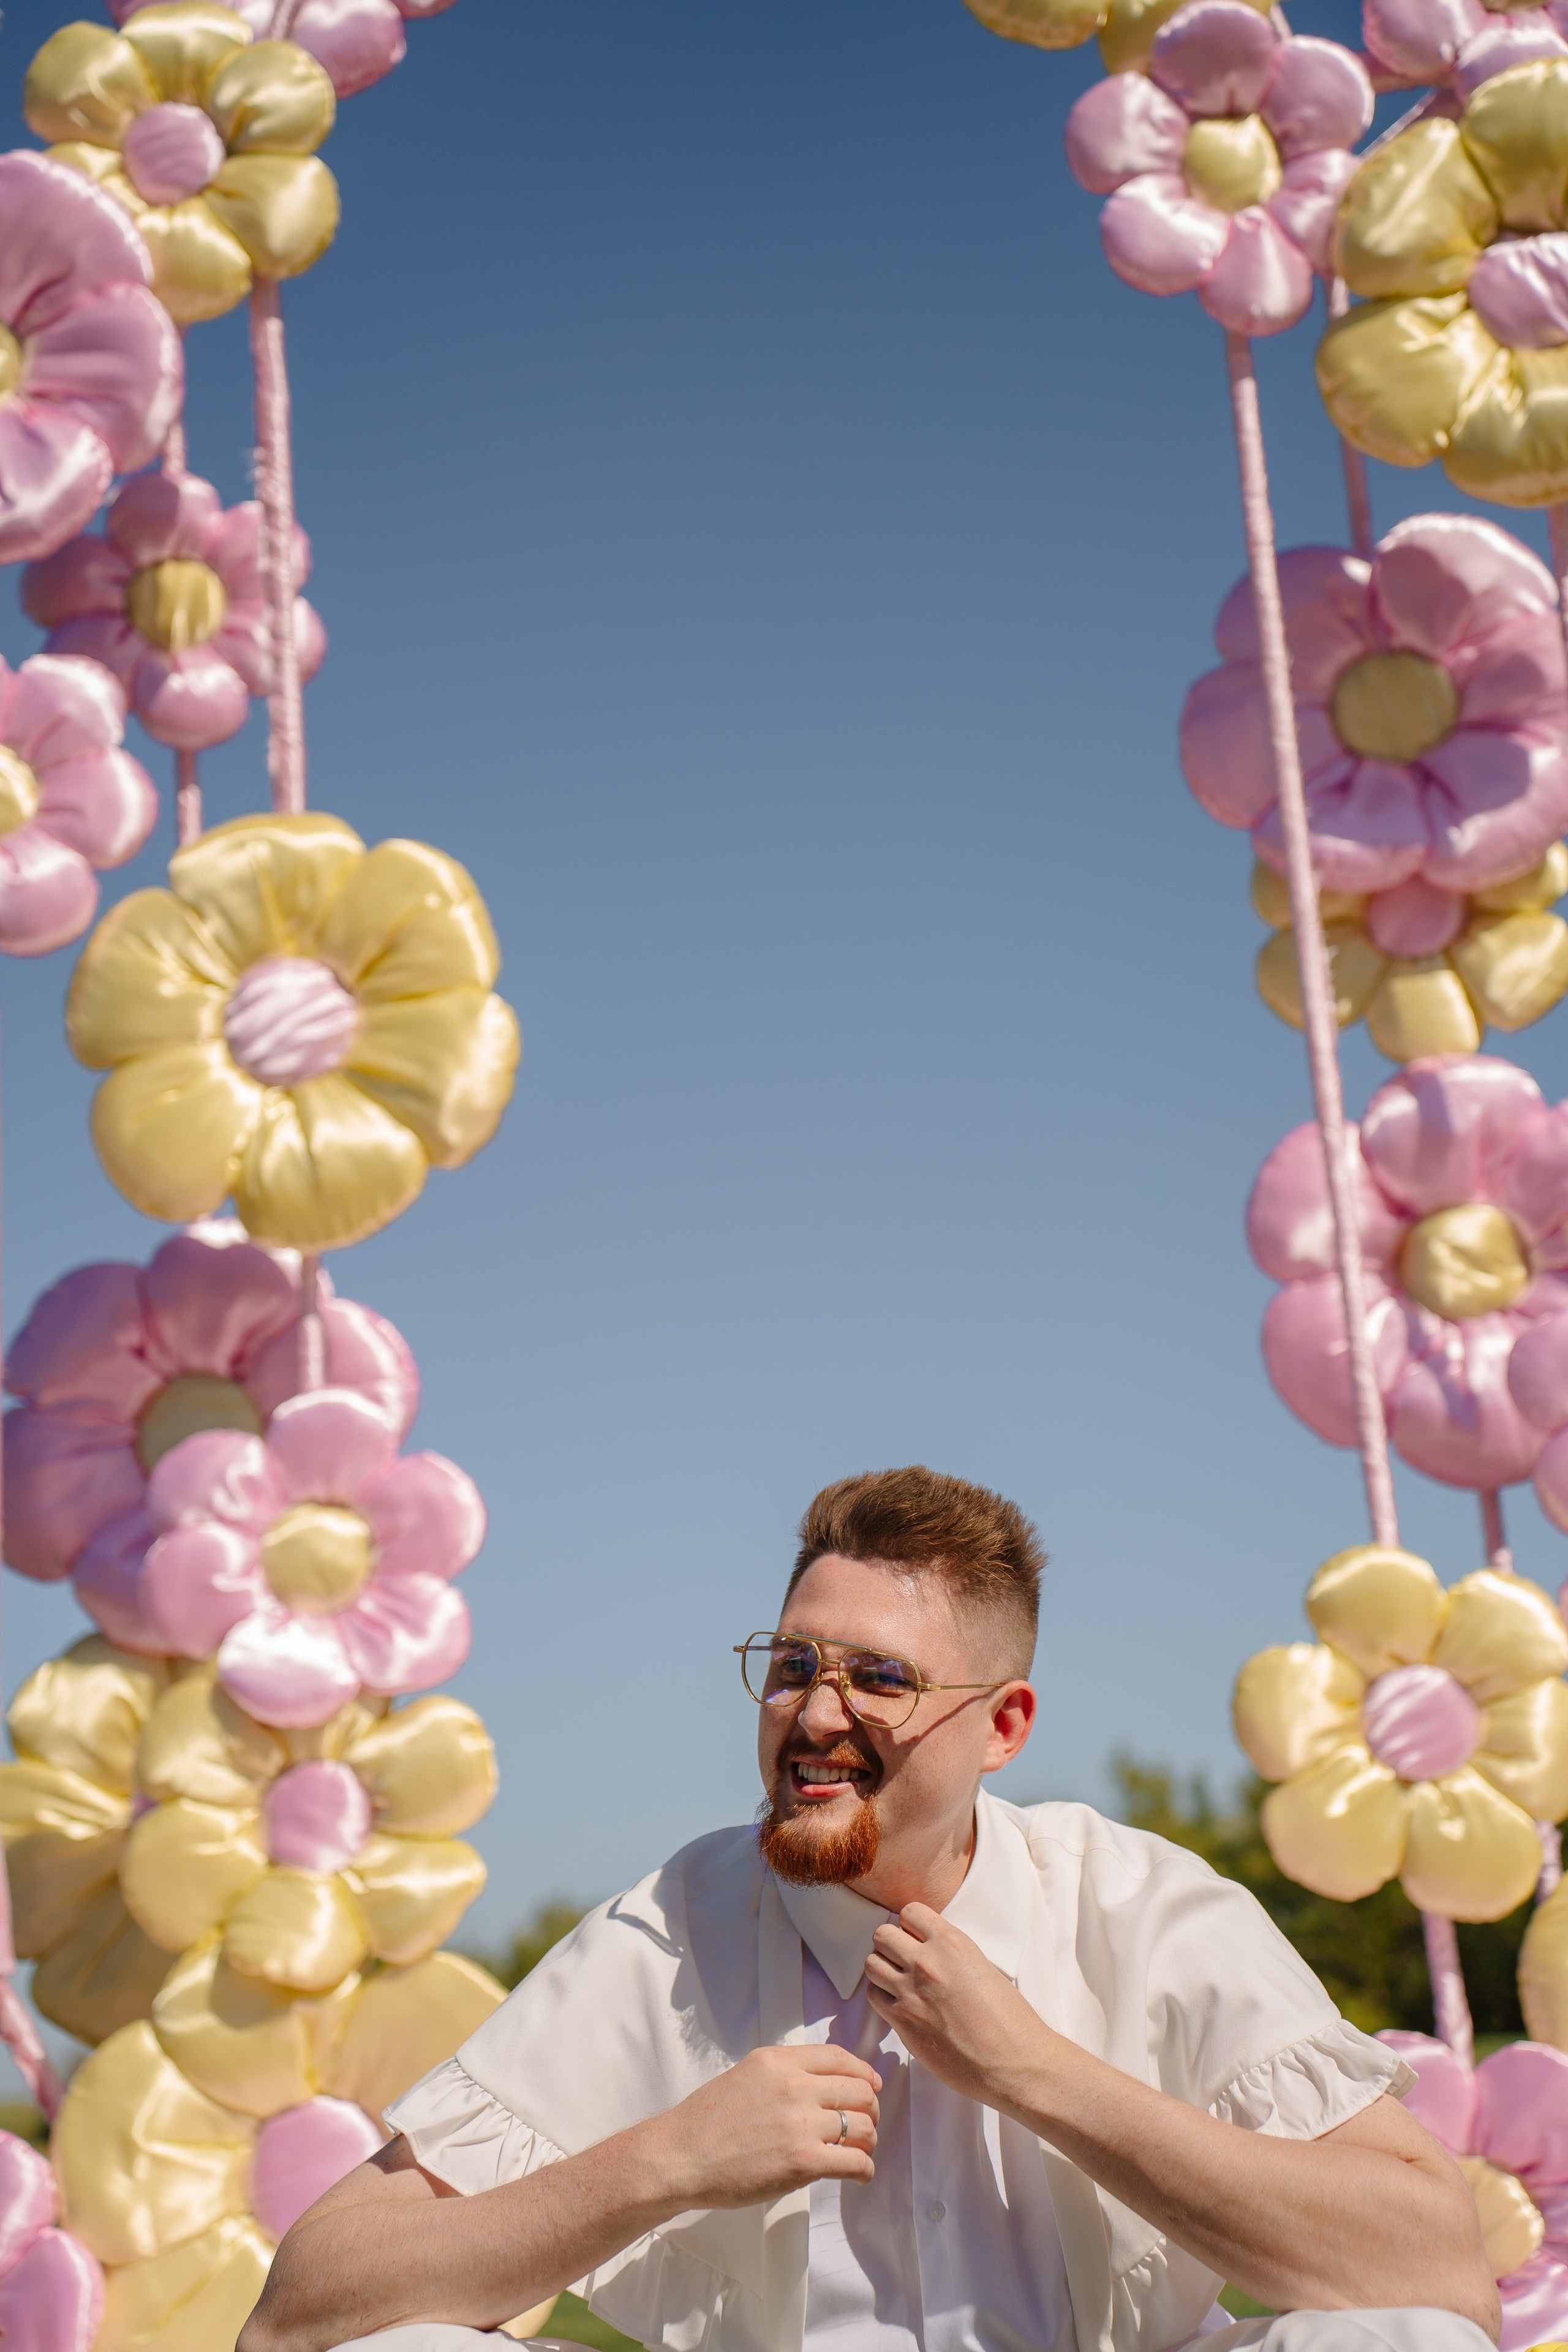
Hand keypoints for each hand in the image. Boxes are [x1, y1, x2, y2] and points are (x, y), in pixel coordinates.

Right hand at [646, 2043, 880, 2209]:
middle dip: (870, 2109)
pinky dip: (864, 2170)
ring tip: (862, 2152)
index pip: (839, 2056)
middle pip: (858, 2090)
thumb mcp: (746, 2075)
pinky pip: (854, 2161)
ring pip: (862, 2126)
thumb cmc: (706, 2122)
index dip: (863, 2072)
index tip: (872, 2085)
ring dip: (869, 2141)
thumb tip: (821, 2085)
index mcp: (779, 2061)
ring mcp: (800, 2123)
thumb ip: (783, 2074)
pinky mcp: (802, 2161)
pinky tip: (859, 2175)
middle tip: (867, 2125)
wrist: (681, 2156)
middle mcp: (794, 2085)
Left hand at [865, 1905, 1051, 2114]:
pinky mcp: (903, 2022)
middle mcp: (927, 1962)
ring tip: (899, 1982)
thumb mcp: (983, 1968)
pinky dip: (882, 1997)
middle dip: (891, 1945)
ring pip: (872, 1963)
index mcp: (952, 1943)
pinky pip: (874, 1996)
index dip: (911, 1926)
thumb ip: (952, 1955)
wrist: (1014, 2062)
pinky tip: (900, 2004)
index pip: (910, 1912)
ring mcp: (911, 1992)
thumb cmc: (1009, 2020)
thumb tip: (931, 1951)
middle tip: (903, 1960)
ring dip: (883, 1969)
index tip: (917, 1938)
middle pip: (882, 1935)